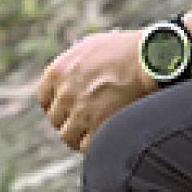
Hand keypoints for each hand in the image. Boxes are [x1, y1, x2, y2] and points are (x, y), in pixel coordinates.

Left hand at [35, 29, 151, 151]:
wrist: (147, 59)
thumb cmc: (125, 49)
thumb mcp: (91, 46)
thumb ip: (76, 62)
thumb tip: (74, 72)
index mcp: (57, 72)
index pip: (44, 99)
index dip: (56, 106)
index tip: (66, 110)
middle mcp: (64, 93)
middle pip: (56, 119)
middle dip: (69, 121)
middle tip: (84, 122)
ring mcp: (80, 111)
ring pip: (68, 136)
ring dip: (79, 137)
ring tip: (93, 135)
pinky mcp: (98, 125)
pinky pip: (87, 146)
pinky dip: (93, 145)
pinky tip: (102, 139)